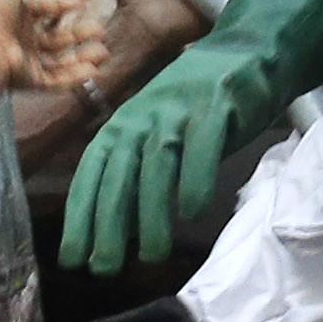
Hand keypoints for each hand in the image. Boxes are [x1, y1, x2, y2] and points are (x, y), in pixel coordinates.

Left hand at [55, 0, 322, 274]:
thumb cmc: (198, 110)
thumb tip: (115, 232)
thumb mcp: (158, 137)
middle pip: (118, 173)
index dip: (81, 215)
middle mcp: (144, 114)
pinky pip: (202, 145)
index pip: (93, 173)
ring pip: (157, 164)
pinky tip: (191, 211)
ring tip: (150, 254)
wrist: (248, 54)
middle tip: (104, 267)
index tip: (74, 256)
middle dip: (107, 223)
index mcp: (123, 124)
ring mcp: (180, 108)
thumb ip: (138, 175)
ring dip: (151, 212)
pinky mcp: (217, 104)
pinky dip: (194, 178)